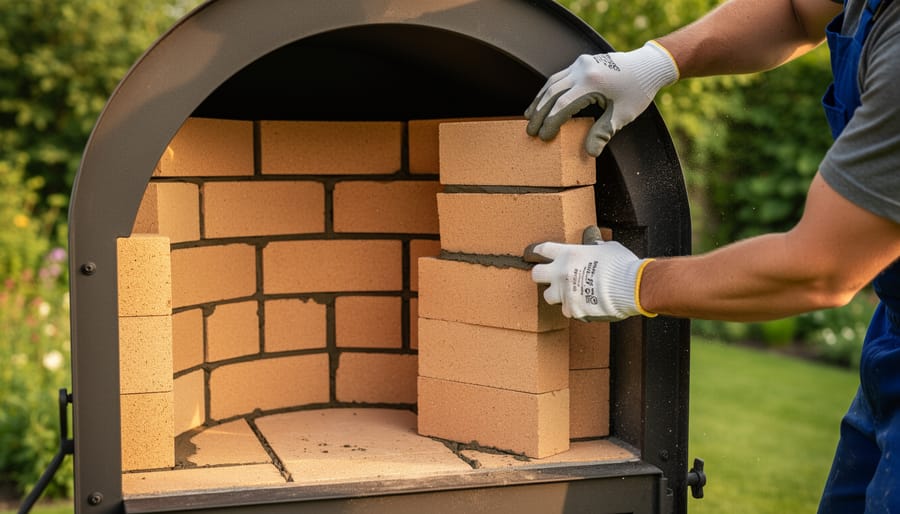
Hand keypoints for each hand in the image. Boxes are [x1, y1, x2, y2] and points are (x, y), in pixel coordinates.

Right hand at [524, 41, 677, 156]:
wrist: (647, 66)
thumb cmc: (637, 92)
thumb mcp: (622, 115)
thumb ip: (603, 133)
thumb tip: (589, 153)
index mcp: (592, 83)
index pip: (563, 106)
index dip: (551, 124)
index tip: (544, 137)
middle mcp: (582, 69)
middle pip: (552, 94)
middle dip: (539, 114)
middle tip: (530, 131)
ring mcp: (580, 63)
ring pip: (552, 83)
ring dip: (539, 101)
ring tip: (529, 116)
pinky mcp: (581, 62)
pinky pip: (559, 77)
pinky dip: (548, 91)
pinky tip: (542, 101)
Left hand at [529, 240, 655, 320]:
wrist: (632, 287)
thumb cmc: (622, 265)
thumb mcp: (608, 248)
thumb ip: (596, 247)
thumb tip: (596, 244)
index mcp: (569, 254)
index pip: (542, 249)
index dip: (538, 251)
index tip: (537, 253)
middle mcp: (562, 273)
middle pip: (536, 274)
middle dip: (542, 275)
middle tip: (552, 277)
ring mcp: (565, 293)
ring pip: (548, 296)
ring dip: (557, 295)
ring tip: (570, 294)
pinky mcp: (573, 309)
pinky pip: (568, 311)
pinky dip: (575, 309)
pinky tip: (586, 305)